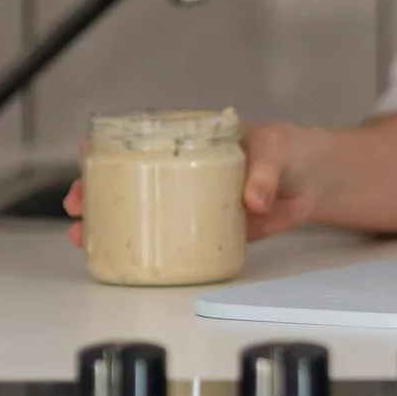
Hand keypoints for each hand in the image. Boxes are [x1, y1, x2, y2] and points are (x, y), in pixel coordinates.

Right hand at [64, 121, 333, 246]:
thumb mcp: (278, 149)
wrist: (319, 180)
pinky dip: (151, 247)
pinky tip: (129, 257)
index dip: (109, 145)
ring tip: (84, 237)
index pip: (144, 137)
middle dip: (97, 191)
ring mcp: (195, 199)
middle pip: (132, 177)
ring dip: (113, 222)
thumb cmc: (294, 149)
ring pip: (145, 209)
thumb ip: (264, 174)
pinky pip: (174, 238)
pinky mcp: (210, 227)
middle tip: (77, 208)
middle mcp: (187, 169)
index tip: (84, 154)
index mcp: (196, 138)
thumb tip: (253, 200)